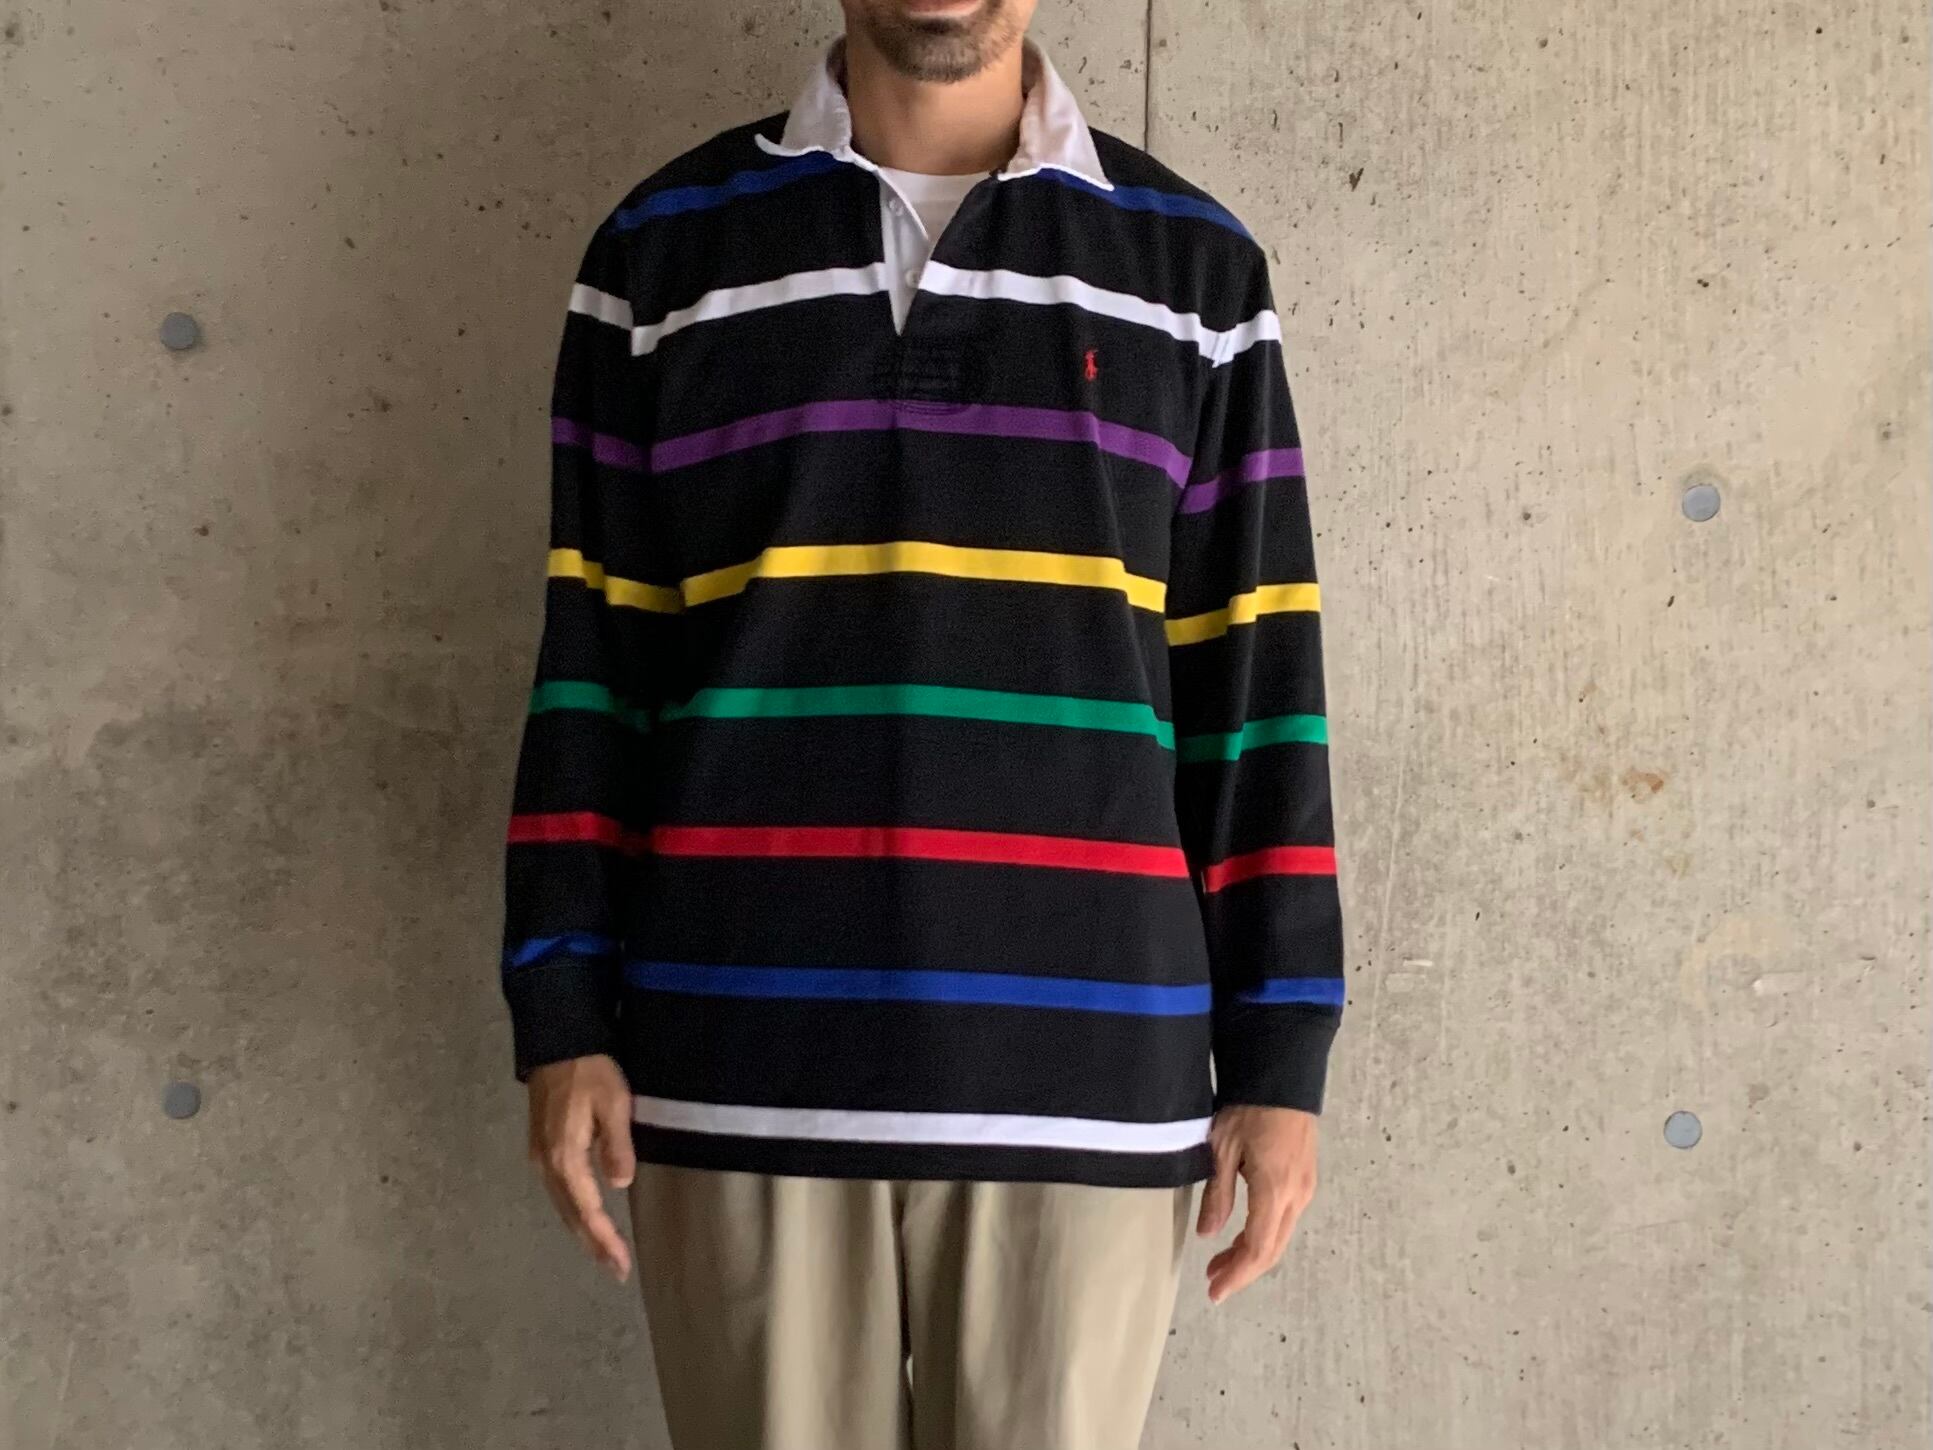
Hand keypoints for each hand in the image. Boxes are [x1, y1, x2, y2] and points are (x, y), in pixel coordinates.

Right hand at [527, 1054, 636, 1281]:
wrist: (557, 1043)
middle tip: (616, 1271)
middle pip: (570, 1215)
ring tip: (605, 1254)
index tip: (620, 1264)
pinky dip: (575, 1212)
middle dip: (593, 1245)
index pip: (586, 1209)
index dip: (603, 1239)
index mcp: (564, 1156)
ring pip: (562, 1206)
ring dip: (583, 1232)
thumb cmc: (590, 1070)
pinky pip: (559, 1192)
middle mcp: (546, 1164)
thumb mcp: (614, 1102)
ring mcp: (540, 1157)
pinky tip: (587, 1220)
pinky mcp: (542, 1149)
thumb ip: (616, 1144)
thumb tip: (619, 1186)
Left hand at [1195, 1104, 1317, 1303]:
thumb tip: (1207, 1234)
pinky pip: (1284, 1219)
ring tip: (1220, 1262)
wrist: (1282, 1076)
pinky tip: (1242, 1234)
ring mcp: (1305, 1187)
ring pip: (1279, 1236)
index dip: (1237, 1275)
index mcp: (1275, 1191)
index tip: (1215, 1292)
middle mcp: (1297, 1196)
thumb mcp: (1222, 1149)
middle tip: (1212, 1281)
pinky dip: (1262, 1234)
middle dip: (1242, 1270)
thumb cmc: (1249, 1107)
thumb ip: (1217, 1194)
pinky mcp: (1304, 1178)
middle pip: (1272, 1249)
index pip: (1258, 1249)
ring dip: (1251, 1253)